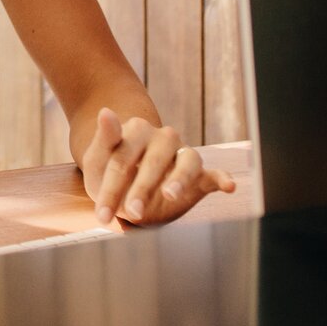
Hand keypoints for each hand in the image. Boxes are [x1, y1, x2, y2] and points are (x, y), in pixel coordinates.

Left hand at [81, 108, 234, 225]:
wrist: (127, 189)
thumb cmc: (108, 174)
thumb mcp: (97, 161)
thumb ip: (103, 139)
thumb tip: (104, 111)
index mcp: (136, 129)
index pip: (122, 159)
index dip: (111, 187)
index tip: (101, 214)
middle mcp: (164, 137)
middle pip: (152, 163)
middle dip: (141, 190)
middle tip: (132, 213)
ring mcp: (183, 154)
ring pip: (186, 163)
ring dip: (179, 180)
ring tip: (171, 194)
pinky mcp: (200, 174)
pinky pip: (214, 174)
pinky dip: (223, 178)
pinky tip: (230, 186)